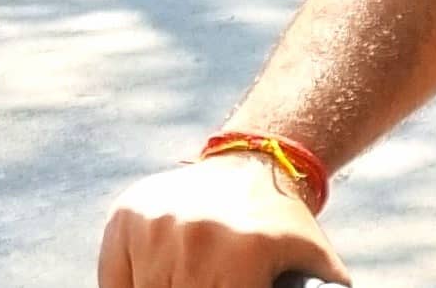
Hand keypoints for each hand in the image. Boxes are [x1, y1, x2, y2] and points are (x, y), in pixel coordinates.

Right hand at [97, 152, 351, 287]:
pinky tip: (156, 274)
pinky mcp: (125, 217)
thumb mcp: (310, 254)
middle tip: (206, 279)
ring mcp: (157, 227)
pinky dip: (128, 284)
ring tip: (188, 274)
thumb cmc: (279, 223)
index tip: (228, 287)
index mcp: (244, 255)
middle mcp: (197, 238)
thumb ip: (322, 281)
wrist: (251, 162)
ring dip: (161, 287)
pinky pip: (113, 281)